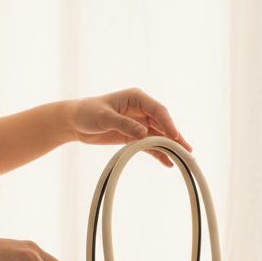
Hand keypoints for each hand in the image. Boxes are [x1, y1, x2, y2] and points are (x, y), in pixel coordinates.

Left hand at [67, 88, 192, 166]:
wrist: (74, 122)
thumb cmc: (87, 113)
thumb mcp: (104, 117)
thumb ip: (124, 124)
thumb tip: (143, 133)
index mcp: (136, 98)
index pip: (158, 110)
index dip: (168, 123)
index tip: (175, 136)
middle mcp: (141, 110)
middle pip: (163, 123)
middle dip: (175, 137)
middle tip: (187, 150)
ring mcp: (139, 123)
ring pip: (159, 135)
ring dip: (170, 146)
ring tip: (183, 158)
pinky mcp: (134, 136)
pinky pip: (149, 145)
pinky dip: (158, 153)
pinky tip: (167, 162)